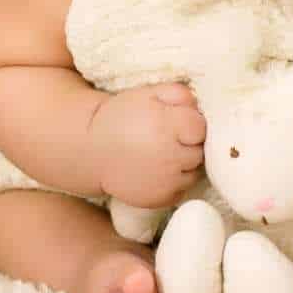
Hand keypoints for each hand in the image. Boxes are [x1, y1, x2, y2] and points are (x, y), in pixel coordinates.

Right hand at [90, 83, 204, 208]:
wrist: (93, 150)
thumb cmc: (122, 117)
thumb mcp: (147, 94)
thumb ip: (177, 93)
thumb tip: (198, 105)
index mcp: (167, 126)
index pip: (200, 127)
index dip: (189, 123)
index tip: (175, 122)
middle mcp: (170, 156)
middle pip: (199, 151)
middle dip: (188, 143)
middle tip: (168, 138)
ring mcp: (167, 181)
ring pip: (194, 172)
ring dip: (184, 163)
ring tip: (163, 153)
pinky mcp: (162, 199)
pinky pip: (182, 189)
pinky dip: (175, 181)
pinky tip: (158, 170)